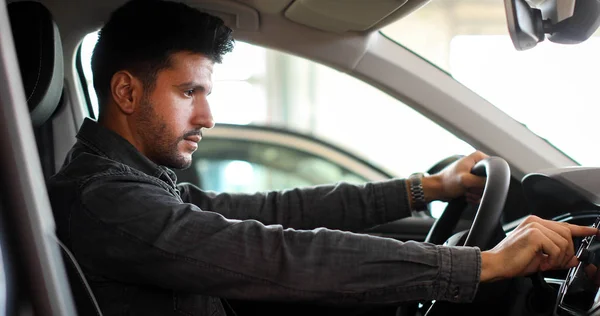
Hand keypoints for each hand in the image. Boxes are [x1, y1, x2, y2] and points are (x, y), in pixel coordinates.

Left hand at [422, 151, 488, 201]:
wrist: (437, 190)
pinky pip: (480, 194)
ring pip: (485, 188)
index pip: (494, 165)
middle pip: (490, 180)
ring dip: (475, 193)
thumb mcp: (466, 180)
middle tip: (468, 187)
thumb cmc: (447, 182)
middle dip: (479, 188)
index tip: (478, 181)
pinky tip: (465, 195)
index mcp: (477, 158)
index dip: (489, 176)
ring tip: (465, 191)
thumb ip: (481, 181)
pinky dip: (473, 197)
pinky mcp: (473, 184)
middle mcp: (478, 165)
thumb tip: (494, 184)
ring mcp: (476, 175)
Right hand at [480, 215, 597, 281]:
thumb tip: (574, 259)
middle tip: (555, 263)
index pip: (564, 225)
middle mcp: (535, 221)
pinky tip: (542, 263)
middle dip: (567, 252)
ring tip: (546, 264)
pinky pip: (556, 249)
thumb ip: (558, 256)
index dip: (581, 229)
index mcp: (535, 223)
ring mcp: (535, 226)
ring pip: (563, 242)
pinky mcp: (535, 234)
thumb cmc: (513, 260)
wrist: (496, 264)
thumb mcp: (540, 258)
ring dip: (559, 258)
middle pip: (567, 233)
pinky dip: (553, 260)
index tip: (593, 232)